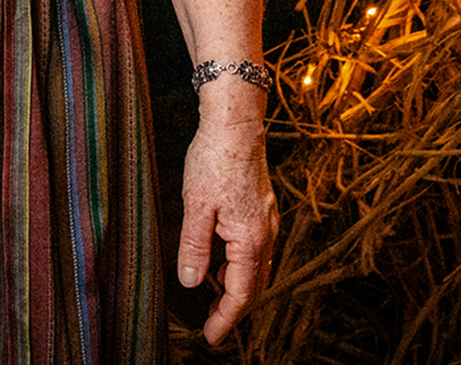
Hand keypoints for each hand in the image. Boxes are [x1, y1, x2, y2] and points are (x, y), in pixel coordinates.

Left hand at [175, 107, 278, 346]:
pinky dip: (243, 267)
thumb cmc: (214, 159)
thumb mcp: (195, 206)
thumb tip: (192, 284)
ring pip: (259, 269)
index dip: (225, 319)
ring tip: (213, 297)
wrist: (237, 123)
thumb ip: (194, 247)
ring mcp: (268, 222)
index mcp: (250, 239)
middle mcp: (266, 234)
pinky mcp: (264, 210)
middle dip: (234, 309)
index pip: (241, 294)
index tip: (210, 337)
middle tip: (210, 323)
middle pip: (255, 287)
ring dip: (239, 288)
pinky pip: (258, 251)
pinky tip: (223, 263)